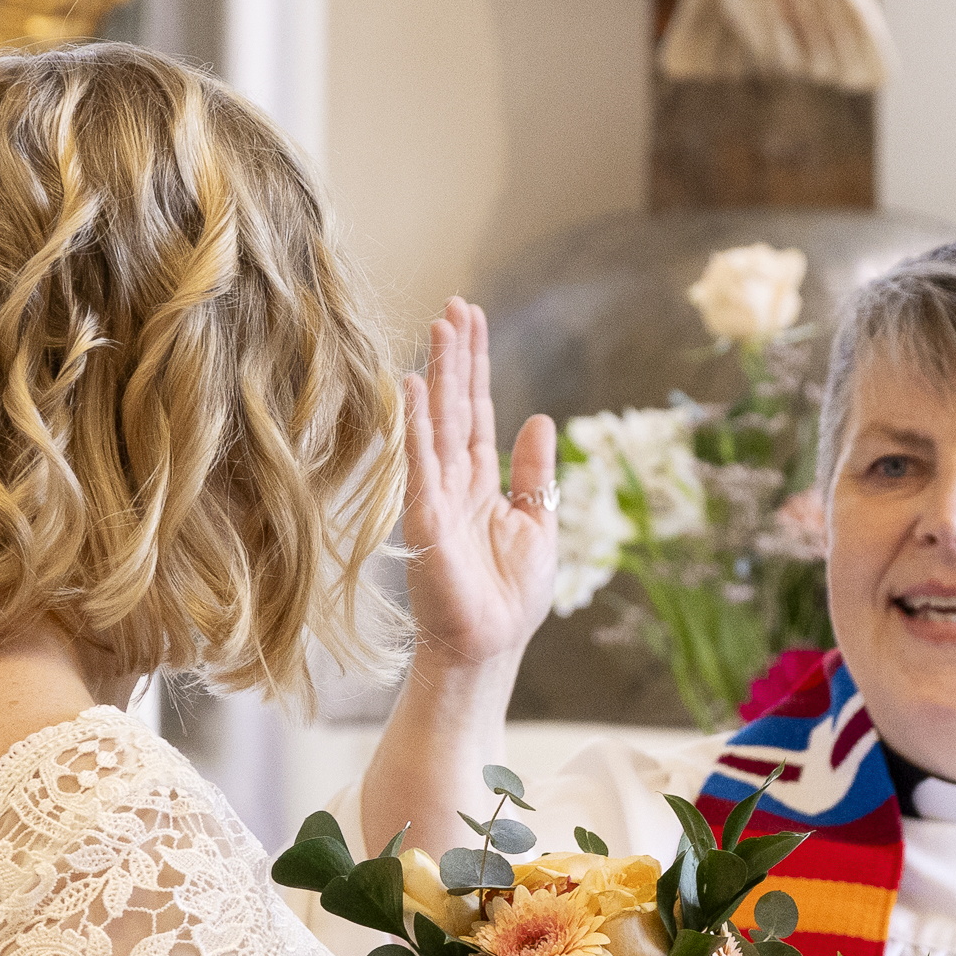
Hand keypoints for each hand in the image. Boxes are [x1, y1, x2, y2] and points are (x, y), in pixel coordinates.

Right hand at [396, 300, 566, 674]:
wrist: (486, 649)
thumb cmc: (508, 599)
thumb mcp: (537, 524)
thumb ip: (534, 473)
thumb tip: (540, 418)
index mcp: (482, 482)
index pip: (477, 411)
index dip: (476, 365)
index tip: (472, 319)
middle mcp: (454, 481)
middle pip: (456, 405)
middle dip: (457, 356)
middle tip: (455, 305)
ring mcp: (436, 496)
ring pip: (438, 423)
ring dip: (438, 376)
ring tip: (439, 328)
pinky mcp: (425, 519)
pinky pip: (421, 462)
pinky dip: (418, 424)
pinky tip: (415, 386)